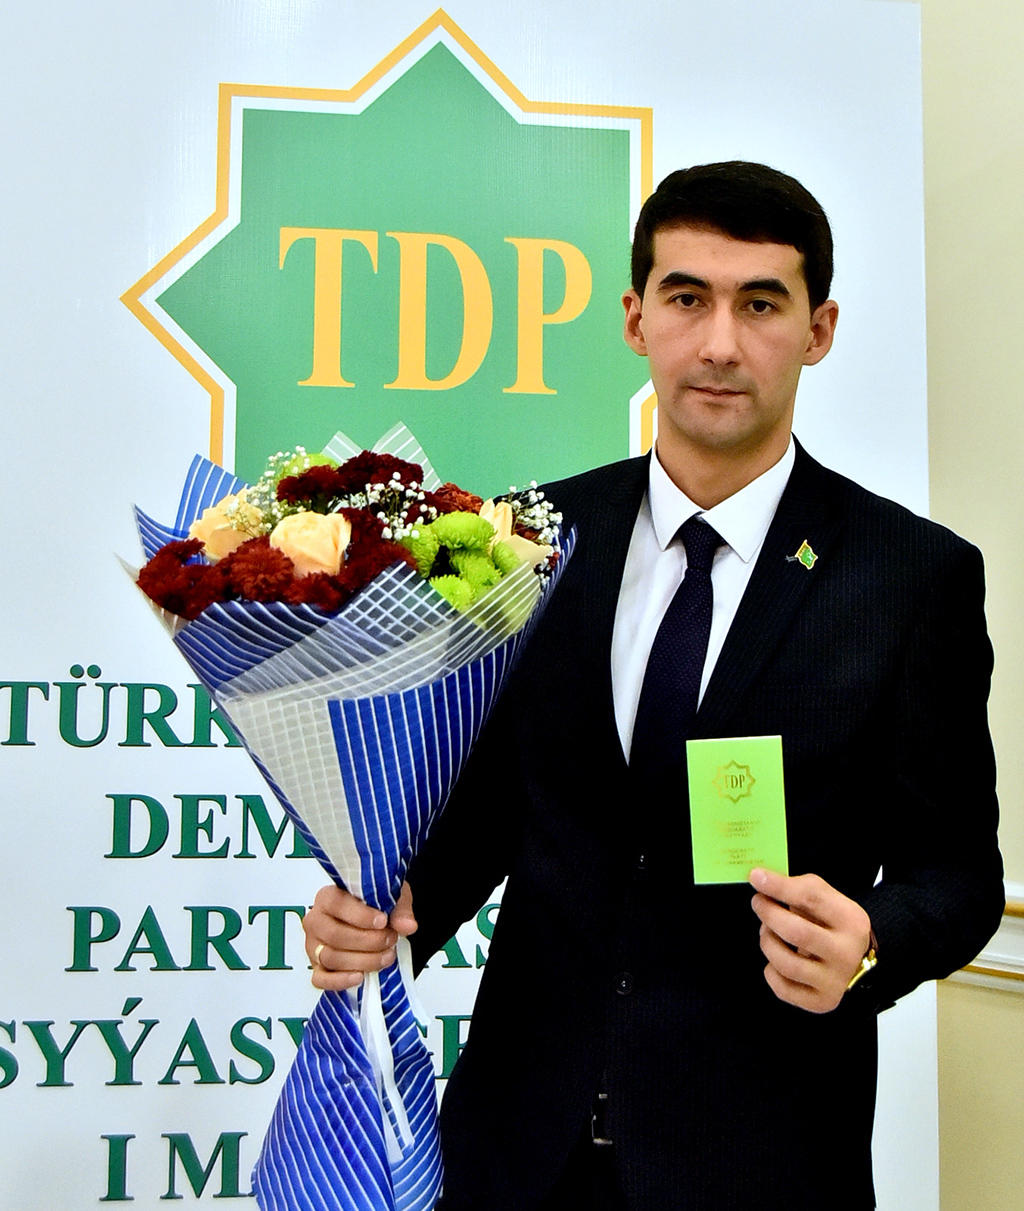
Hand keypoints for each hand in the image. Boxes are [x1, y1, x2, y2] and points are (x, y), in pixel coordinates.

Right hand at [303, 881, 417, 992]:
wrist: (373, 920)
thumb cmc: (375, 906)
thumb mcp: (391, 897)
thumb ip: (399, 910)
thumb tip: (407, 926)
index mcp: (328, 897)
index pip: (336, 904)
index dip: (360, 915)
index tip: (383, 921)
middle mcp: (316, 921)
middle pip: (334, 935)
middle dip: (367, 941)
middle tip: (390, 940)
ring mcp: (313, 946)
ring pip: (331, 958)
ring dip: (363, 961)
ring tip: (386, 956)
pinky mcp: (317, 967)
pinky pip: (320, 980)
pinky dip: (340, 981)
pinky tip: (360, 977)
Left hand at [749, 869, 871, 1013]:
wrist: (856, 961)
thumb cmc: (832, 924)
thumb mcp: (825, 898)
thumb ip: (797, 888)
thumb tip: (761, 880)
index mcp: (851, 921)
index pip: (811, 899)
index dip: (779, 887)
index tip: (756, 877)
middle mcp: (846, 953)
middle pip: (796, 932)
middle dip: (769, 914)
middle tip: (758, 903)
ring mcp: (835, 981)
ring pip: (786, 963)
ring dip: (767, 942)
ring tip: (767, 931)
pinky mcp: (822, 1002)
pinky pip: (782, 988)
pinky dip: (770, 971)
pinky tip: (776, 960)